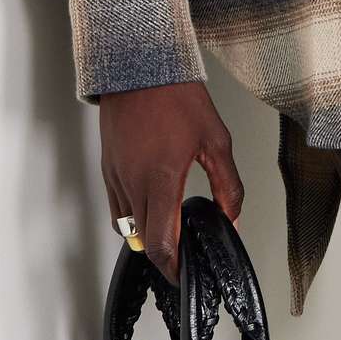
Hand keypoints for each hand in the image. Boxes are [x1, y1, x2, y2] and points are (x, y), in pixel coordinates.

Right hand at [98, 83, 243, 281]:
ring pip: (128, 227)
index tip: (185, 275)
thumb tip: (232, 218)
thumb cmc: (176, 96)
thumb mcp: (216, 141)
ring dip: (149, 237)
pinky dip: (134, 218)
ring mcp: (116, 176)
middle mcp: (133, 182)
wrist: (139, 63)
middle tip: (185, 259)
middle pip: (144, 242)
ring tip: (172, 235)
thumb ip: (228, 186)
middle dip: (165, 256)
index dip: (173, 267)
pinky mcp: (108, 168)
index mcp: (160, 179)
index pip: (161, 243)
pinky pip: (117, 208)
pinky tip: (154, 209)